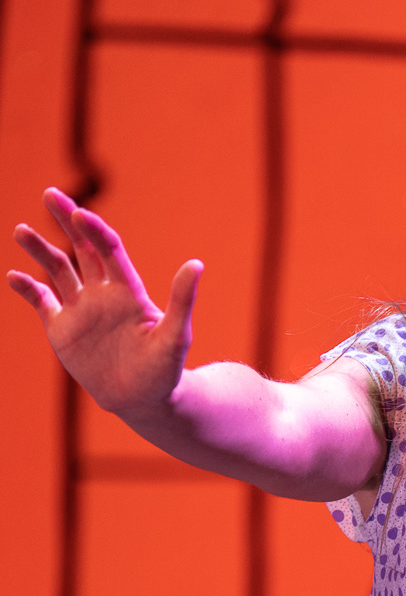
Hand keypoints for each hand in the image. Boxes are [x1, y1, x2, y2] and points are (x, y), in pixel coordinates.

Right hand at [8, 187, 201, 416]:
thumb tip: (197, 264)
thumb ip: (181, 300)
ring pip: (57, 269)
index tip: (79, 213)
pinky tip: (14, 276)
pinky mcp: (62, 328)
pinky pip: (41, 301)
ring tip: (21, 231)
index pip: (108, 249)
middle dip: (66, 220)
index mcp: (127, 290)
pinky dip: (27, 288)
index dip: (95, 230)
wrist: (143, 401)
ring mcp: (80, 309)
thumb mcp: (175, 336)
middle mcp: (102, 293)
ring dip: (39, 249)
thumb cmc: (165, 370)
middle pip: (81, 248)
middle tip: (51, 193)